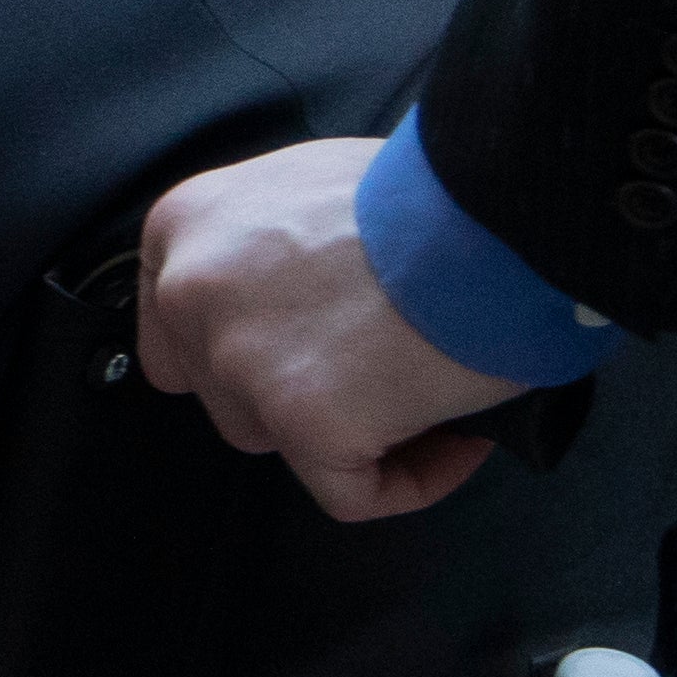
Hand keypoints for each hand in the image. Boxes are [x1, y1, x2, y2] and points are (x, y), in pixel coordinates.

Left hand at [136, 138, 518, 522]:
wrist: (502, 202)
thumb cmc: (432, 188)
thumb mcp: (314, 183)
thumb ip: (273, 243)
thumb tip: (301, 298)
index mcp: (185, 225)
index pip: (174, 327)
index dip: (241, 350)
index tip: (305, 351)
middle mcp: (190, 292)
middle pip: (222, 387)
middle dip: (296, 388)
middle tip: (382, 362)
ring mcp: (240, 360)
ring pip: (275, 438)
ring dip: (347, 431)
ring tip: (430, 391)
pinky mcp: (303, 418)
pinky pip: (349, 493)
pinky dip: (408, 480)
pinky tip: (461, 442)